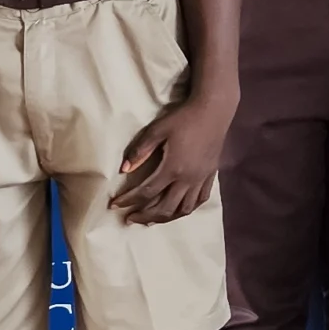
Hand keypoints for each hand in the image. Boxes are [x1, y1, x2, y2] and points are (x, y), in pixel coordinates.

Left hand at [113, 93, 234, 224]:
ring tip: (152, 218)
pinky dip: (187, 209)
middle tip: (130, 218)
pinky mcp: (210, 176)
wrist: (213, 111)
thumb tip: (124, 170)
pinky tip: (178, 209)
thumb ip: (140, 151)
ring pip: (184, 209)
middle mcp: (188, 179)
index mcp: (173, 168)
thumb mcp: (157, 130)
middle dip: (145, 216)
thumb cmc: (183, 119)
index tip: (114, 205)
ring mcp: (201, 179)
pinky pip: (200, 200)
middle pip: (165, 208)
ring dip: (166, 217)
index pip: (146, 192)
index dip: (128, 200)